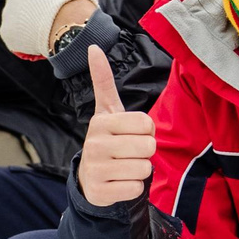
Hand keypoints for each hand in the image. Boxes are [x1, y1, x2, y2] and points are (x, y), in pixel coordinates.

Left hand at [0, 0, 100, 56]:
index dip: (56, 0)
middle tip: (61, 18)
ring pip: (25, 23)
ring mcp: (10, 14)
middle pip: (32, 7)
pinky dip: (30, 43)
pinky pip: (19, 40)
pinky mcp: (9, 34)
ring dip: (37, 28)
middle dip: (45, 14)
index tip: (65, 4)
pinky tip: (43, 40)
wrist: (73, 25)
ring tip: (53, 30)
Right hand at [76, 45, 157, 205]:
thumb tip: (93, 47)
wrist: (91, 179)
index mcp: (101, 122)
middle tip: (128, 153)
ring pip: (144, 169)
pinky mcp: (100, 191)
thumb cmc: (108, 140)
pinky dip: (133, 188)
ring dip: (140, 170)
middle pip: (148, 147)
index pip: (147, 124)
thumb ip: (102, 81)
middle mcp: (94, 144)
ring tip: (124, 167)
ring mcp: (95, 169)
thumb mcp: (107, 111)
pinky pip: (136, 188)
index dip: (146, 131)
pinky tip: (119, 183)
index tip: (131, 134)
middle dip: (144, 152)